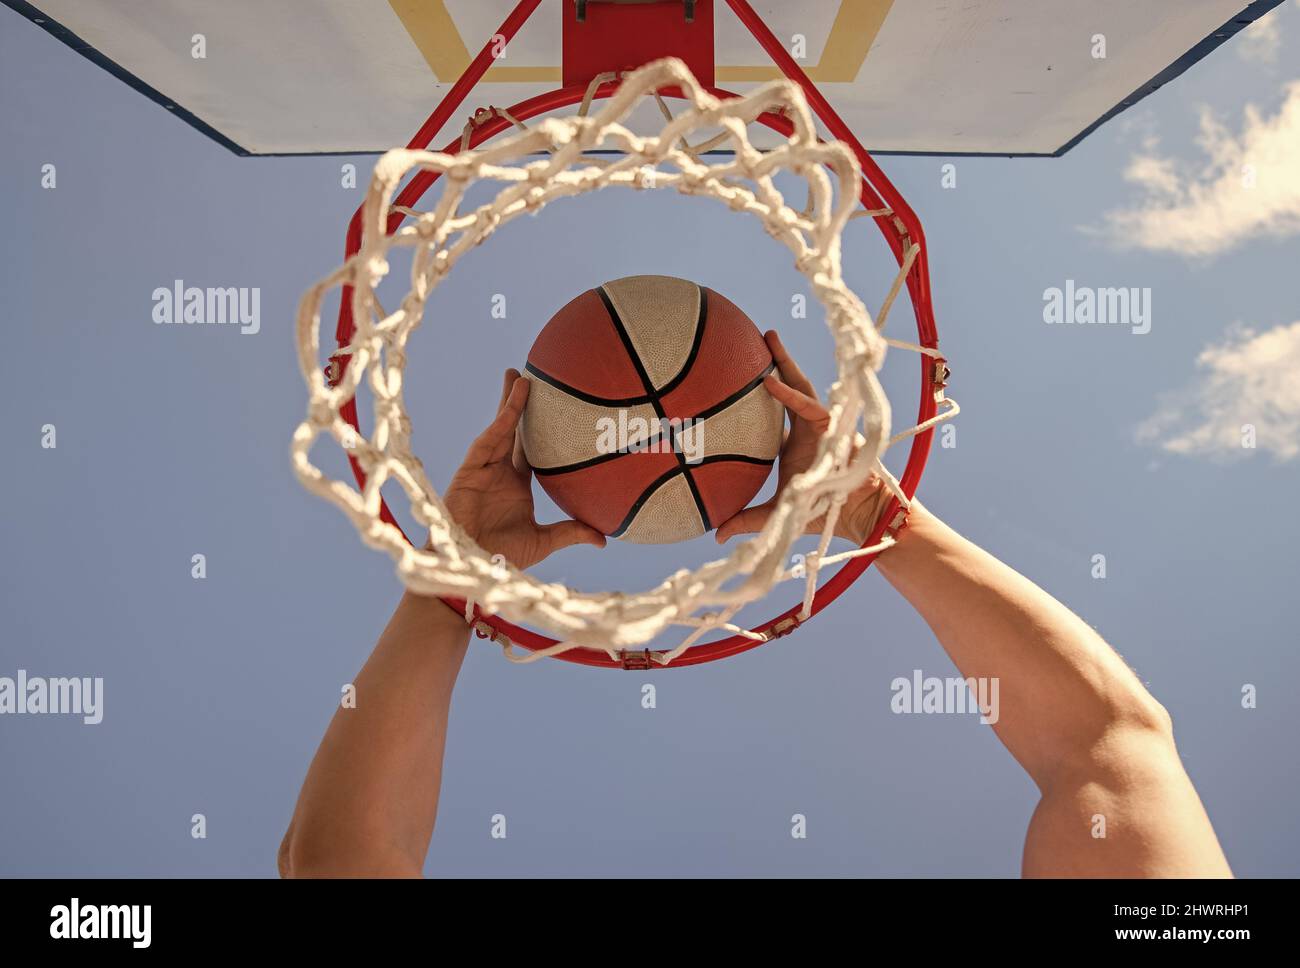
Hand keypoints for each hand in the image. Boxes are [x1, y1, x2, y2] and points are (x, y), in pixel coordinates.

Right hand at [442, 369, 604, 569]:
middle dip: (520, 404)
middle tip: (532, 377)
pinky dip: (500, 423)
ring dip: (510, 403)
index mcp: (517, 483)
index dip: (542, 428)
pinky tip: (512, 405)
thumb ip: (571, 532)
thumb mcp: (544, 541)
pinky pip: (487, 441)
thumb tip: (605, 538)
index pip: (532, 448)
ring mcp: (484, 469)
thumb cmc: (503, 557)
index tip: (556, 408)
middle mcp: (501, 471)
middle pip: (513, 430)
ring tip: (520, 377)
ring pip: (499, 428)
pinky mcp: (470, 471)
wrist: (474, 567)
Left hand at [714, 331, 893, 546]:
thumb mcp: (775, 514)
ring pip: (801, 385)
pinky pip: (808, 405)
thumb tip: (715, 533)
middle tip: (755, 339)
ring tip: (768, 338)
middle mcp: (807, 427)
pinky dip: (788, 394)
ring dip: (785, 362)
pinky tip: (769, 381)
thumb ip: (746, 518)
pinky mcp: (832, 427)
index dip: (762, 391)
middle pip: (790, 386)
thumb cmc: (820, 512)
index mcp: (795, 442)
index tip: (738, 375)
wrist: (855, 515)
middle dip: (775, 361)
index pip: (776, 409)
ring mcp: (821, 424)